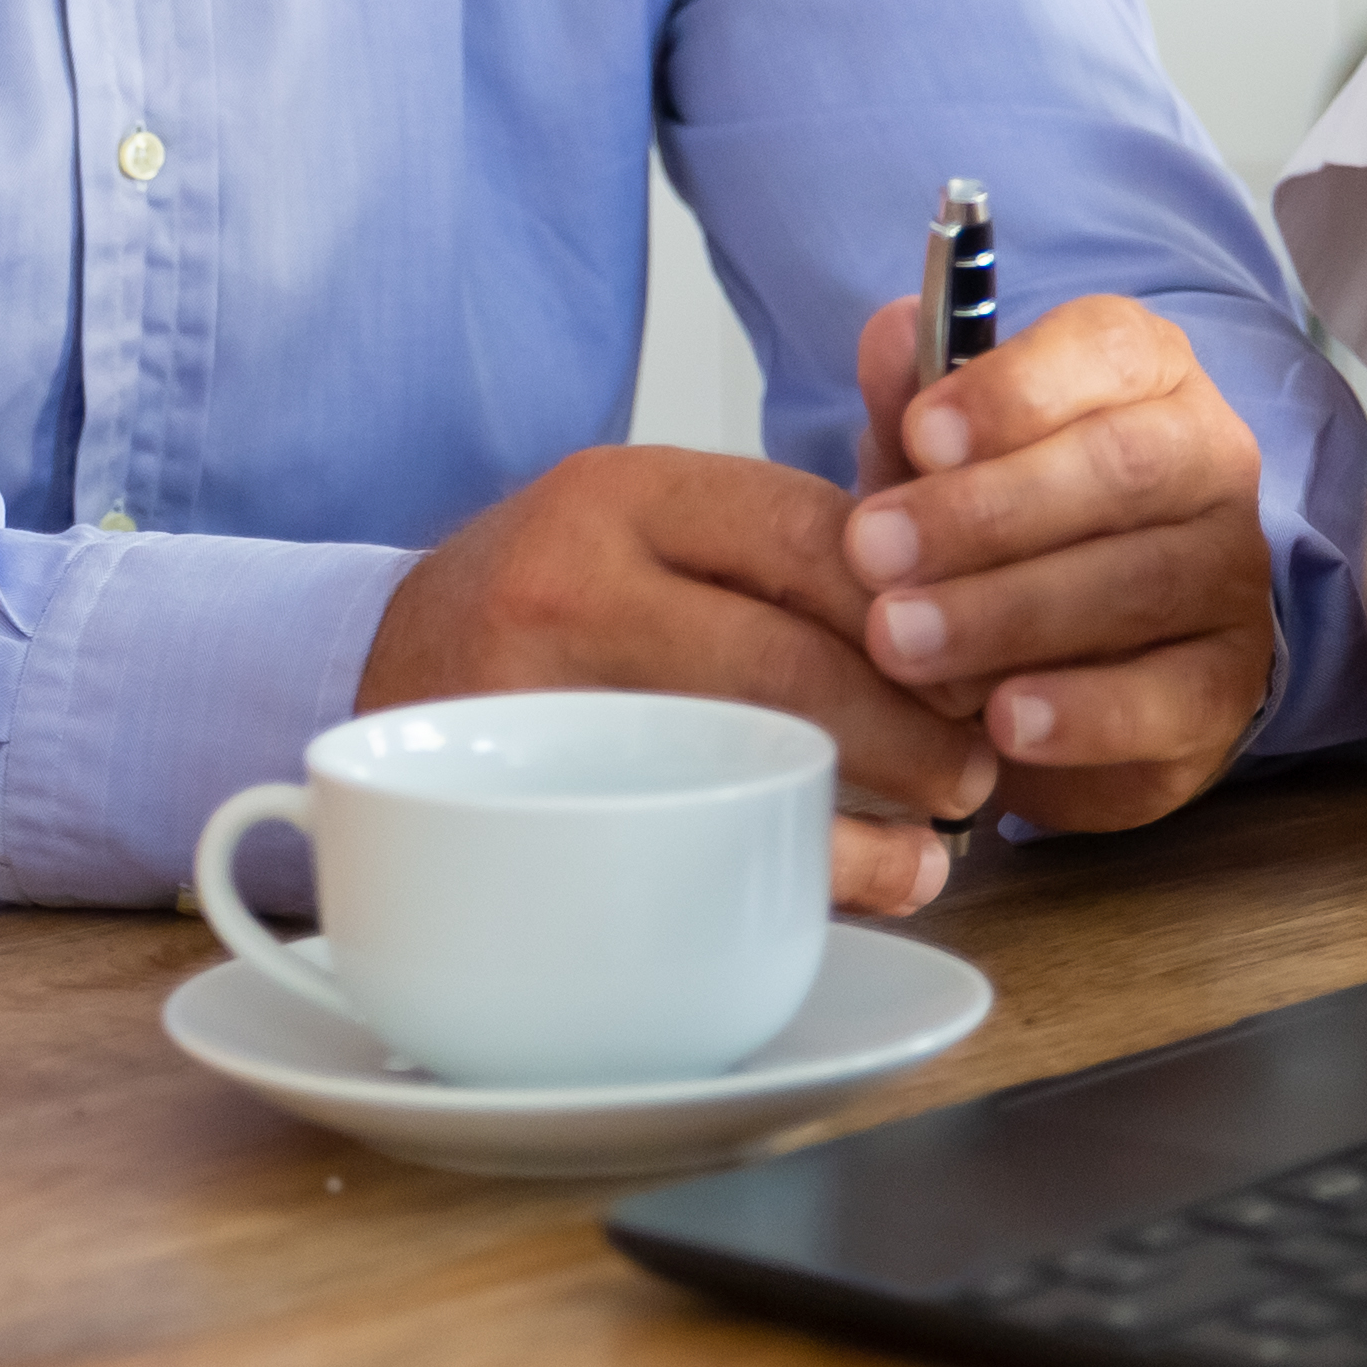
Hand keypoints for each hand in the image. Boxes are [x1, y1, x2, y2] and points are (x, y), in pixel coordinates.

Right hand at [362, 448, 999, 914]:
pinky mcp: (529, 817)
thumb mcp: (646, 520)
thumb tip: (973, 567)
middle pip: (791, 658)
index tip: (981, 650)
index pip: (810, 530)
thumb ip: (784, 532)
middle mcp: (573, 585)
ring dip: (881, 806)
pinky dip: (817, 872)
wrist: (384, 670)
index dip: (922, 603)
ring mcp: (543, 708)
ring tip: (943, 820)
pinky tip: (878, 871)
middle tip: (976, 756)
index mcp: (622, 494)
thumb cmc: (554, 601)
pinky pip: (702, 851)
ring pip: (752, 761)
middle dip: (916, 720)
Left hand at [840, 293, 1281, 836]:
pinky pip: (1172, 697)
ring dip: (1008, 614)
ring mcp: (1231, 574)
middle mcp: (1209, 459)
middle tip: (872, 552)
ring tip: (900, 642)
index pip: (1110, 347)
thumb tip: (889, 328)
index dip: (1013, 389)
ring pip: (1139, 582)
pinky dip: (1085, 712)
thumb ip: (913, 402)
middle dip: (985, 511)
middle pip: (1122, 467)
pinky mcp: (1229, 685)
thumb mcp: (942, 461)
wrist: (1076, 665)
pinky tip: (1003, 723)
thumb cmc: (1000, 530)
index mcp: (1147, 375)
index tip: (918, 435)